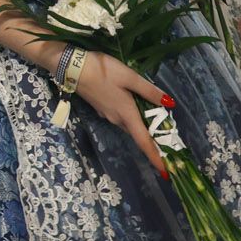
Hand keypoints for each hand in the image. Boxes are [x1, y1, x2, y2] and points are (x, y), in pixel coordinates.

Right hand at [74, 54, 172, 177]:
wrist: (71, 68)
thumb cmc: (102, 71)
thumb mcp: (129, 76)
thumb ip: (148, 91)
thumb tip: (169, 103)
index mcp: (127, 114)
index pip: (144, 142)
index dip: (156, 157)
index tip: (166, 173)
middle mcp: (117, 119)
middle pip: (138, 135)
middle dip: (152, 141)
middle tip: (168, 144)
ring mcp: (107, 114)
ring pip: (129, 125)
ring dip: (142, 129)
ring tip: (156, 124)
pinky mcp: (101, 108)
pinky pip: (121, 118)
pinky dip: (132, 118)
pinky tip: (136, 107)